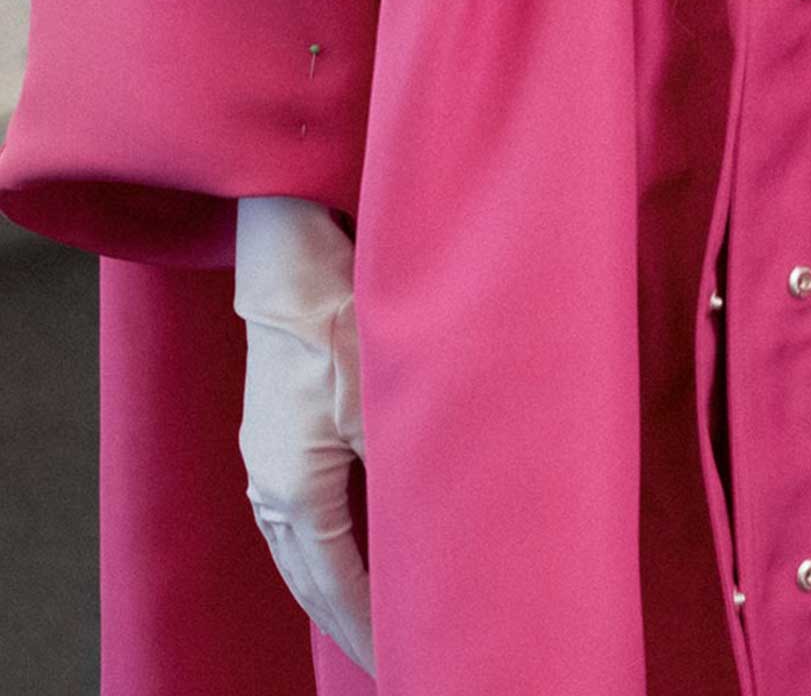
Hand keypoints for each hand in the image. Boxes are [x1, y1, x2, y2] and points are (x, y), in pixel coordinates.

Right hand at [234, 195, 376, 675]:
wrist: (290, 263)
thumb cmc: (338, 321)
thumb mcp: (385, 397)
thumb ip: (407, 463)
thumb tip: (438, 519)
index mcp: (296, 490)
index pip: (337, 587)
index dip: (371, 629)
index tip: (404, 660)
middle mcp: (270, 486)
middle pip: (309, 582)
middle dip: (348, 626)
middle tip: (389, 660)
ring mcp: (264, 462)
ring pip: (297, 554)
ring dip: (330, 592)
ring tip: (368, 624)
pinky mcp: (270, 435)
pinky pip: (292, 519)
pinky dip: (318, 552)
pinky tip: (342, 556)